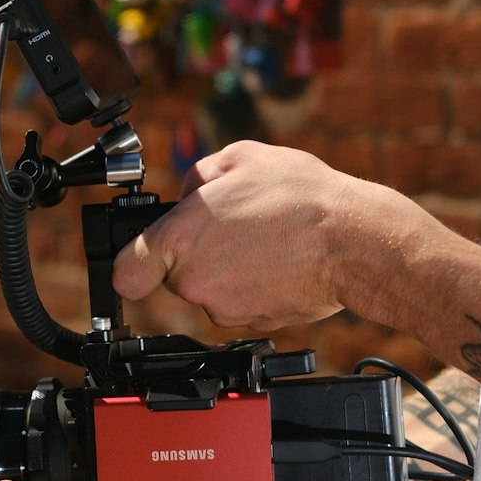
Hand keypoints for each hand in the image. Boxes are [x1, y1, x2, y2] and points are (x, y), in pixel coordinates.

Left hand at [113, 140, 351, 329]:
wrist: (353, 241)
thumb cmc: (301, 197)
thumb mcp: (240, 157)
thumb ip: (198, 176)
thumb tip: (189, 193)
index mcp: (180, 238)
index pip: (126, 272)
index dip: (132, 264)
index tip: (142, 259)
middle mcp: (195, 281)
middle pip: (176, 274)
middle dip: (197, 252)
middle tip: (234, 225)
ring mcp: (225, 308)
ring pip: (211, 290)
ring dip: (229, 269)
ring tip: (265, 238)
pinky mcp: (254, 323)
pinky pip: (241, 304)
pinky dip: (254, 287)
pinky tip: (279, 261)